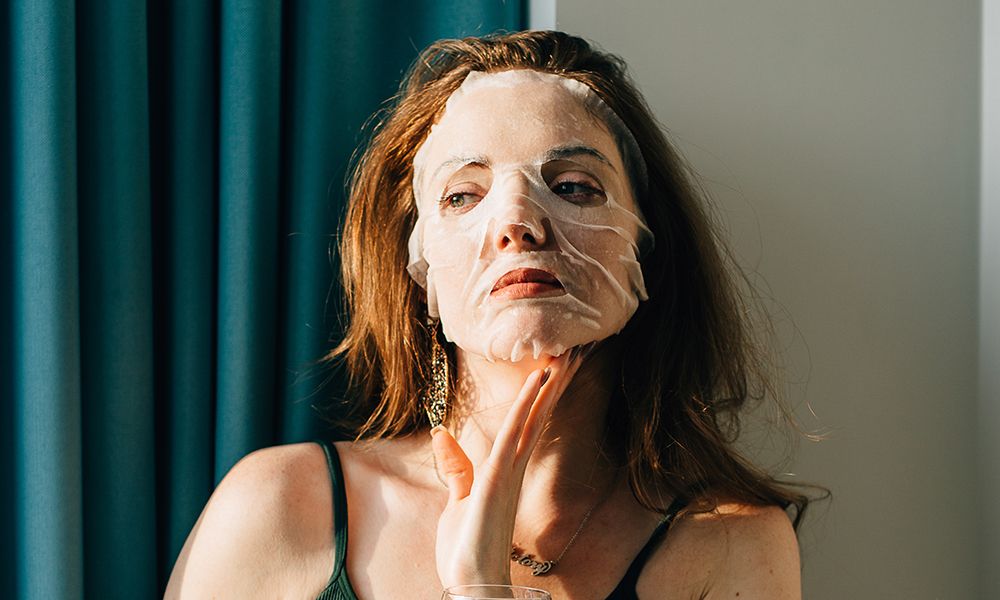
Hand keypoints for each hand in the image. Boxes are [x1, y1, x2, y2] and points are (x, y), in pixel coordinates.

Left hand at [430, 351, 582, 587]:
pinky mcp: (497, 480)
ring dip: (547, 388)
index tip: (552, 369)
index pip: (525, 426)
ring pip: (532, 420)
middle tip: (572, 354)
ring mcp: (508, 473)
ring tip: (562, 358)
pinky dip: (526, 408)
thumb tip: (442, 433)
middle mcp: (512, 469)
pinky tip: (535, 384)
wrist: (470, 586)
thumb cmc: (466, 550)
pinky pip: (514, 435)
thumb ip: (455, 467)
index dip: (540, 397)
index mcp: (504, 472)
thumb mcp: (456, 501)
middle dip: (554, 388)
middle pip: (537, 418)